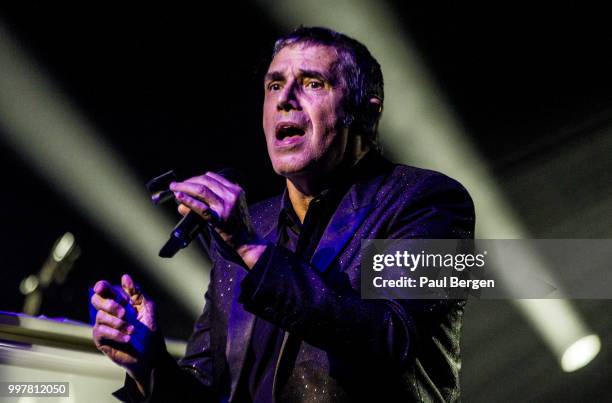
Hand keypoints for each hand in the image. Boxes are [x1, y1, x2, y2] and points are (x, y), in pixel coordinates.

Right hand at [91, 274, 161, 392]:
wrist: (150, 354)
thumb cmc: (150, 331)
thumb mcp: (147, 308)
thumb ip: (137, 292)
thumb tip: (125, 276)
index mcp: (120, 301)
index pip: (105, 289)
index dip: (101, 286)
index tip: (102, 288)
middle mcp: (109, 312)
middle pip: (96, 300)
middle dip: (109, 304)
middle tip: (124, 312)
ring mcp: (103, 325)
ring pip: (100, 317)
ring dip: (118, 323)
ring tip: (133, 330)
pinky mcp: (101, 340)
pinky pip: (101, 332)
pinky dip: (116, 334)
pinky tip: (128, 338)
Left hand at [170, 172, 265, 267]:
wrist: (247, 241)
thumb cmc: (237, 225)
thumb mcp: (231, 206)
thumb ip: (214, 199)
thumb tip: (186, 198)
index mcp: (236, 190)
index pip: (213, 177)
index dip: (196, 177)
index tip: (187, 181)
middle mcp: (231, 195)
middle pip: (205, 181)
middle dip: (188, 181)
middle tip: (176, 185)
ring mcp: (225, 207)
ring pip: (201, 190)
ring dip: (184, 187)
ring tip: (174, 188)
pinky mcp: (219, 218)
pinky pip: (200, 207)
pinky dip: (188, 201)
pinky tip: (180, 197)